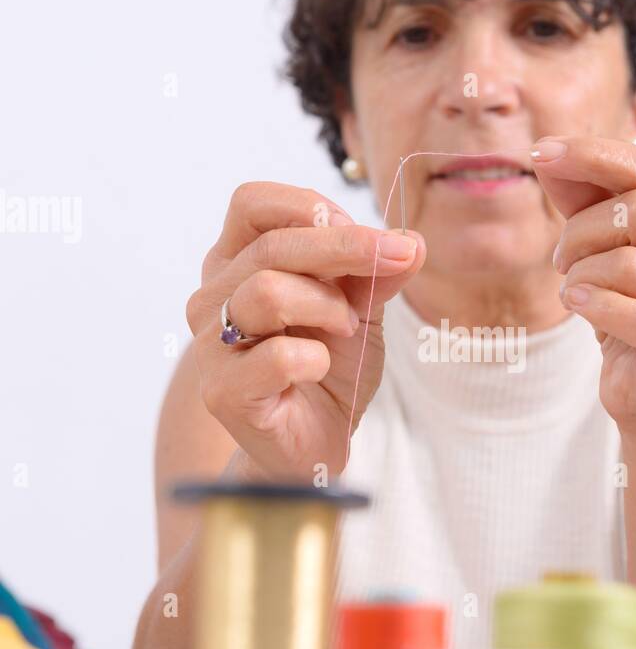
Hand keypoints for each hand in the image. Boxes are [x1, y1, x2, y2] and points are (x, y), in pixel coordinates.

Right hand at [186, 182, 425, 480]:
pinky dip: (314, 358)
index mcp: (236, 262)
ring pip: (267, 291)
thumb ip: (377, 272)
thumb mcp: (360, 307)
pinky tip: (318, 369)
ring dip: (326, 306)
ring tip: (346, 329)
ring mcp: (211, 345)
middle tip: (390, 266)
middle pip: (272, 244)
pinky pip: (276, 356)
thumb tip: (412, 241)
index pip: (254, 203)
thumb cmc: (328, 368)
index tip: (366, 237)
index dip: (313, 209)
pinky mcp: (222, 391)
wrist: (316, 445)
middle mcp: (212, 296)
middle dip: (345, 249)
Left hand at [534, 136, 635, 429]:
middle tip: (562, 257)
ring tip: (574, 288)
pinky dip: (588, 303)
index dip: (593, 156)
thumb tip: (549, 154)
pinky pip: (625, 310)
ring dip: (581, 273)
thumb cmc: (635, 304)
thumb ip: (587, 193)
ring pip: (627, 261)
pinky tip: (579, 305)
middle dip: (581, 230)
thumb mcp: (610, 239)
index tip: (542, 153)